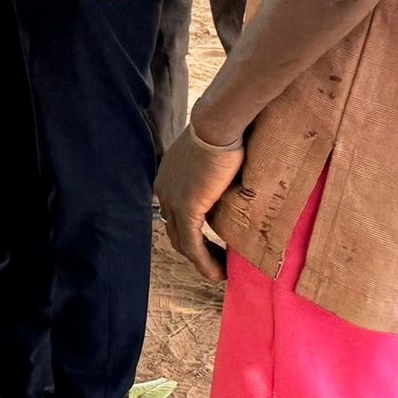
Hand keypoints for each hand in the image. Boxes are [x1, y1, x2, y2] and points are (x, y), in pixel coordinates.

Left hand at [156, 116, 243, 282]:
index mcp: (169, 177)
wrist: (218, 123)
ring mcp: (172, 199)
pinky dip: (204, 262)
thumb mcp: (215, 157)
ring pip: (183, 241)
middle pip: (176, 229)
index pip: (176, 213)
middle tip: (219, 262)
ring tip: (221, 272)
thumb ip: (216, 174)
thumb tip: (233, 179)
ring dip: (202, 261)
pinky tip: (217, 274)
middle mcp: (164, 189)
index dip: (193, 232)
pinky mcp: (185, 207)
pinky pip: (192, 244)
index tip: (214, 244)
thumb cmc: (224, 132)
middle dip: (197, 250)